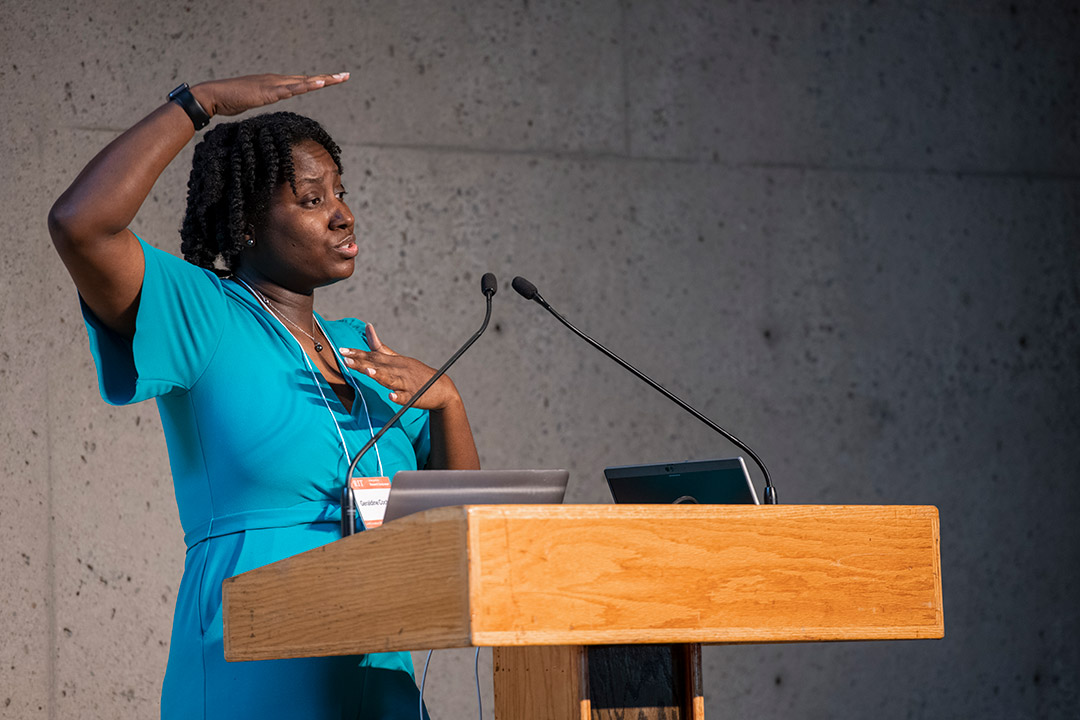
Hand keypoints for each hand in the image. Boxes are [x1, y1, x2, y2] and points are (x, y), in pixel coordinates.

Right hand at [191, 72, 349, 118]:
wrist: (214, 96)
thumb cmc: (231, 100)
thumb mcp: (254, 102)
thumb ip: (264, 101)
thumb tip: (270, 103)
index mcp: (275, 84)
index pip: (301, 82)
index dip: (318, 81)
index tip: (334, 80)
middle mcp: (277, 80)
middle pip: (307, 79)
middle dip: (328, 78)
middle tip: (346, 76)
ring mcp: (273, 84)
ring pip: (303, 82)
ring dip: (322, 80)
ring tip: (338, 78)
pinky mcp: (268, 91)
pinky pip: (291, 89)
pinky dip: (306, 86)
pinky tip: (318, 84)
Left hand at [339, 324, 461, 410]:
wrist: (442, 388)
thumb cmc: (416, 372)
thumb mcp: (398, 358)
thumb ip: (380, 346)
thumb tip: (367, 327)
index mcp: (394, 361)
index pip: (372, 356)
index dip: (357, 354)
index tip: (341, 351)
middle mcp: (399, 370)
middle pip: (378, 366)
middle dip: (362, 363)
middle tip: (346, 360)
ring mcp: (407, 383)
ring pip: (392, 379)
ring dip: (380, 376)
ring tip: (369, 372)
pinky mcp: (414, 396)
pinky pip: (406, 398)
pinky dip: (399, 397)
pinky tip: (392, 396)